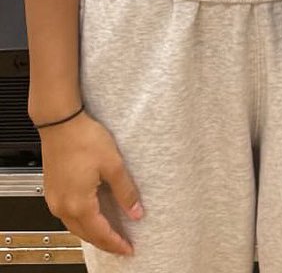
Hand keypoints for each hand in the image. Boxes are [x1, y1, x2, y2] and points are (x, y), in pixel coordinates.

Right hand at [40, 112, 142, 255]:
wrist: (61, 123)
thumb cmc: (85, 139)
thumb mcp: (113, 164)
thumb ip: (125, 191)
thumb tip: (136, 212)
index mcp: (79, 204)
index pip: (100, 233)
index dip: (116, 243)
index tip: (128, 248)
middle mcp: (63, 207)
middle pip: (86, 234)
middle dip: (105, 242)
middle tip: (122, 245)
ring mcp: (55, 200)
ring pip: (75, 227)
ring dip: (93, 233)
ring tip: (110, 234)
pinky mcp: (53, 191)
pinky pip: (68, 215)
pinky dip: (82, 221)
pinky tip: (92, 216)